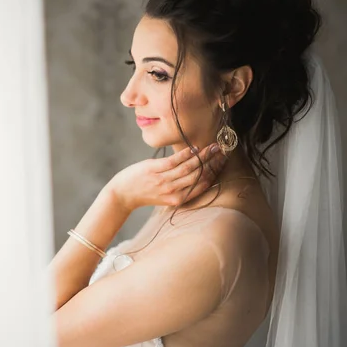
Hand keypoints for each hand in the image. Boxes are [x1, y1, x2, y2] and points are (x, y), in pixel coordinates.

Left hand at [106, 143, 226, 211]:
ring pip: (189, 167)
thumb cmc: (146, 192)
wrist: (123, 194)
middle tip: (222, 150)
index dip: (215, 171)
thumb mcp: (166, 194)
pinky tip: (194, 148)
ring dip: (203, 156)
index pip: (203, 184)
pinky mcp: (154, 170)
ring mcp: (163, 181)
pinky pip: (174, 161)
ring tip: (213, 147)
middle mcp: (173, 191)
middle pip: (199, 175)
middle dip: (213, 162)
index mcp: (178, 199)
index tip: (223, 160)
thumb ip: (181, 186)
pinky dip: (186, 154)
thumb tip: (198, 170)